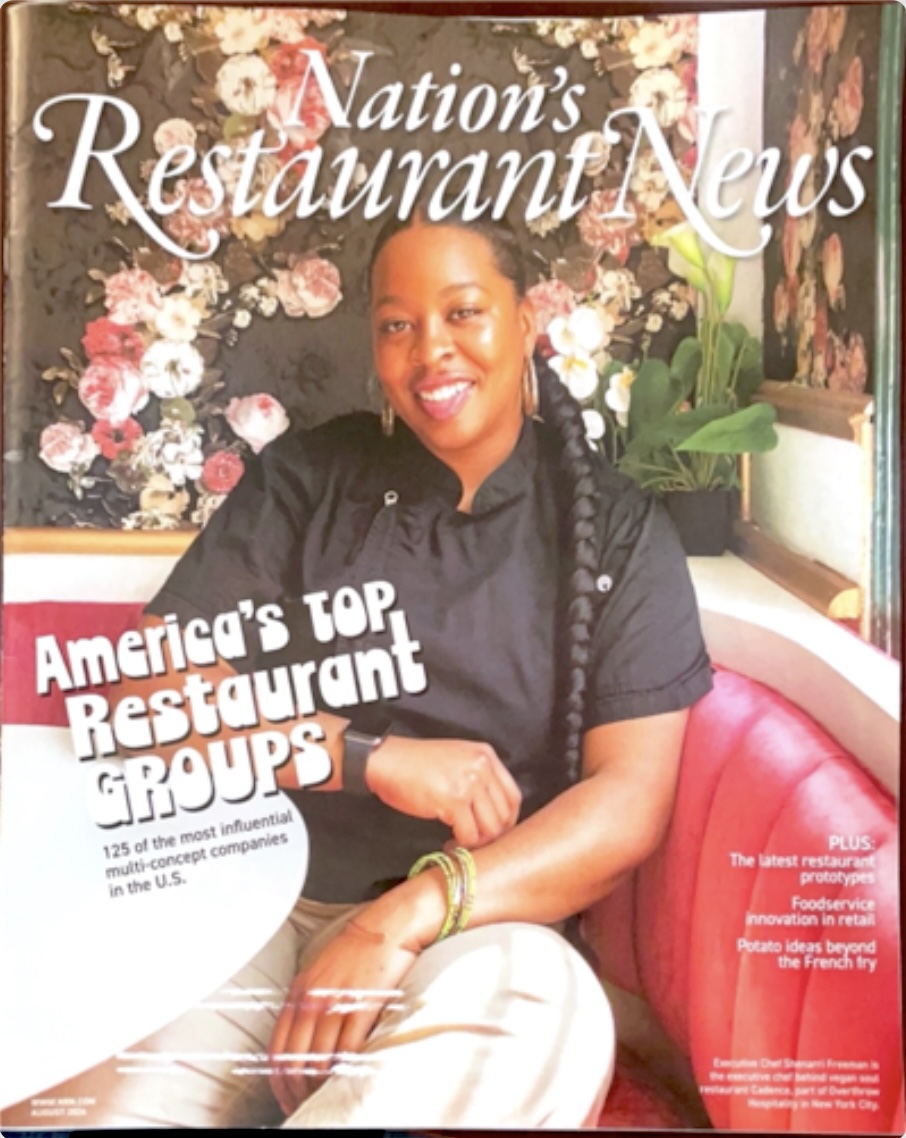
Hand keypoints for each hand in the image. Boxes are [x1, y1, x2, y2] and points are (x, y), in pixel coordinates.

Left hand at [268, 886, 437, 1116]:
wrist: (388, 925)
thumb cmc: (358, 950)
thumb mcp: (321, 973)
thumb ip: (308, 1004)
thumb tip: (302, 1043)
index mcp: (299, 992)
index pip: (276, 1049)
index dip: (278, 1082)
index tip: (286, 1099)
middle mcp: (312, 998)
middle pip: (294, 1060)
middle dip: (298, 1091)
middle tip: (306, 1107)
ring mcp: (336, 1002)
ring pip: (318, 1060)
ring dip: (320, 1086)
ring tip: (327, 1098)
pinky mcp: (362, 1005)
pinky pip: (347, 1048)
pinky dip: (345, 1070)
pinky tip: (347, 1078)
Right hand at [366, 736, 521, 846]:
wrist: (386, 762)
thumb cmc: (415, 763)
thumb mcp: (456, 759)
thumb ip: (478, 777)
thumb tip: (492, 812)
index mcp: (485, 755)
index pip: (513, 795)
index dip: (507, 820)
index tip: (496, 832)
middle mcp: (482, 767)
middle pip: (505, 814)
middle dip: (492, 835)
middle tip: (475, 842)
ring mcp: (470, 783)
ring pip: (491, 827)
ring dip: (477, 842)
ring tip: (460, 842)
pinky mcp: (454, 800)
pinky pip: (469, 834)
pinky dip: (461, 845)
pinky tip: (449, 843)